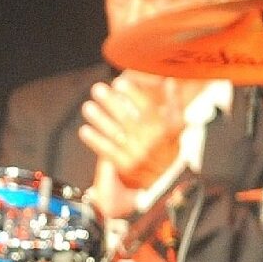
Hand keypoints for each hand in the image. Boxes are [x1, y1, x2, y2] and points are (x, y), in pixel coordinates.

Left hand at [77, 72, 185, 213]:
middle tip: (98, 90)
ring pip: (115, 133)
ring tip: (88, 107)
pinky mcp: (125, 166)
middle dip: (110, 102)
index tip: (119, 83)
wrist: (168, 181)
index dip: (132, 94)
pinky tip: (85, 130)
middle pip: (126, 118)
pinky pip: (107, 151)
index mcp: (162, 129)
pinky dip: (95, 140)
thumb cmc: (170, 148)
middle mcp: (149, 141)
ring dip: (99, 119)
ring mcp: (136, 154)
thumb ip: (174, 103)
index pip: (146, 108)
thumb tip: (169, 81)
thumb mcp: (177, 125)